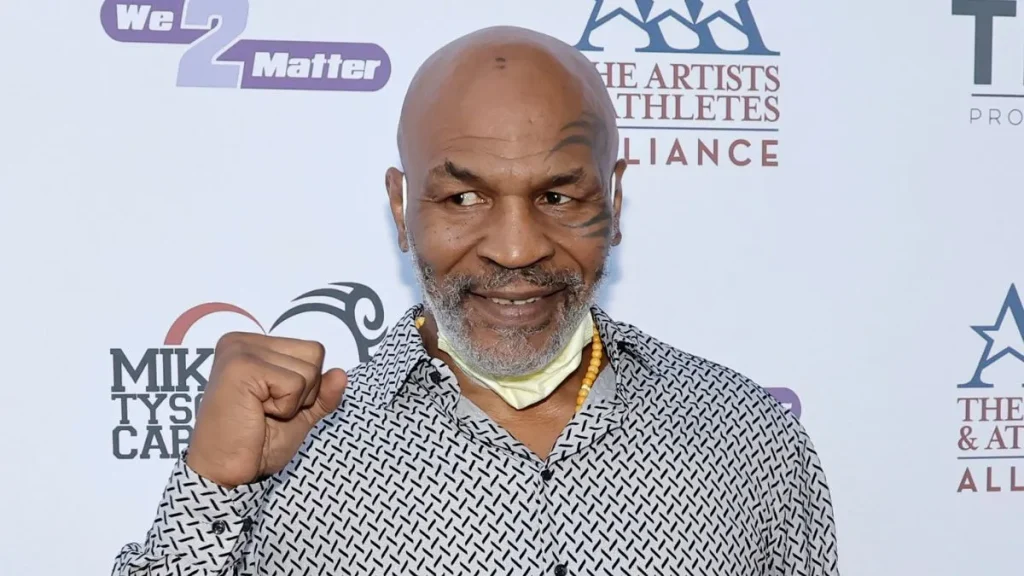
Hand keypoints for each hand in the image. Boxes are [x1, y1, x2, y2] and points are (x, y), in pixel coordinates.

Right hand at [186, 332, 347, 488]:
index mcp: (253, 345)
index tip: (272, 405)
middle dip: (303, 392)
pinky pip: (295, 384)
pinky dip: (285, 408)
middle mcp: (243, 341)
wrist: (226, 472)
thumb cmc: (256, 444)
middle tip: (267, 411)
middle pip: (315, 354)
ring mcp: (240, 351)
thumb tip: (342, 374)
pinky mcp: (241, 366)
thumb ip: (322, 393)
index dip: (307, 387)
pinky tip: (257, 414)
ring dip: (293, 402)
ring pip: (309, 370)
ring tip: (261, 413)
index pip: (312, 351)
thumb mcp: (300, 415)